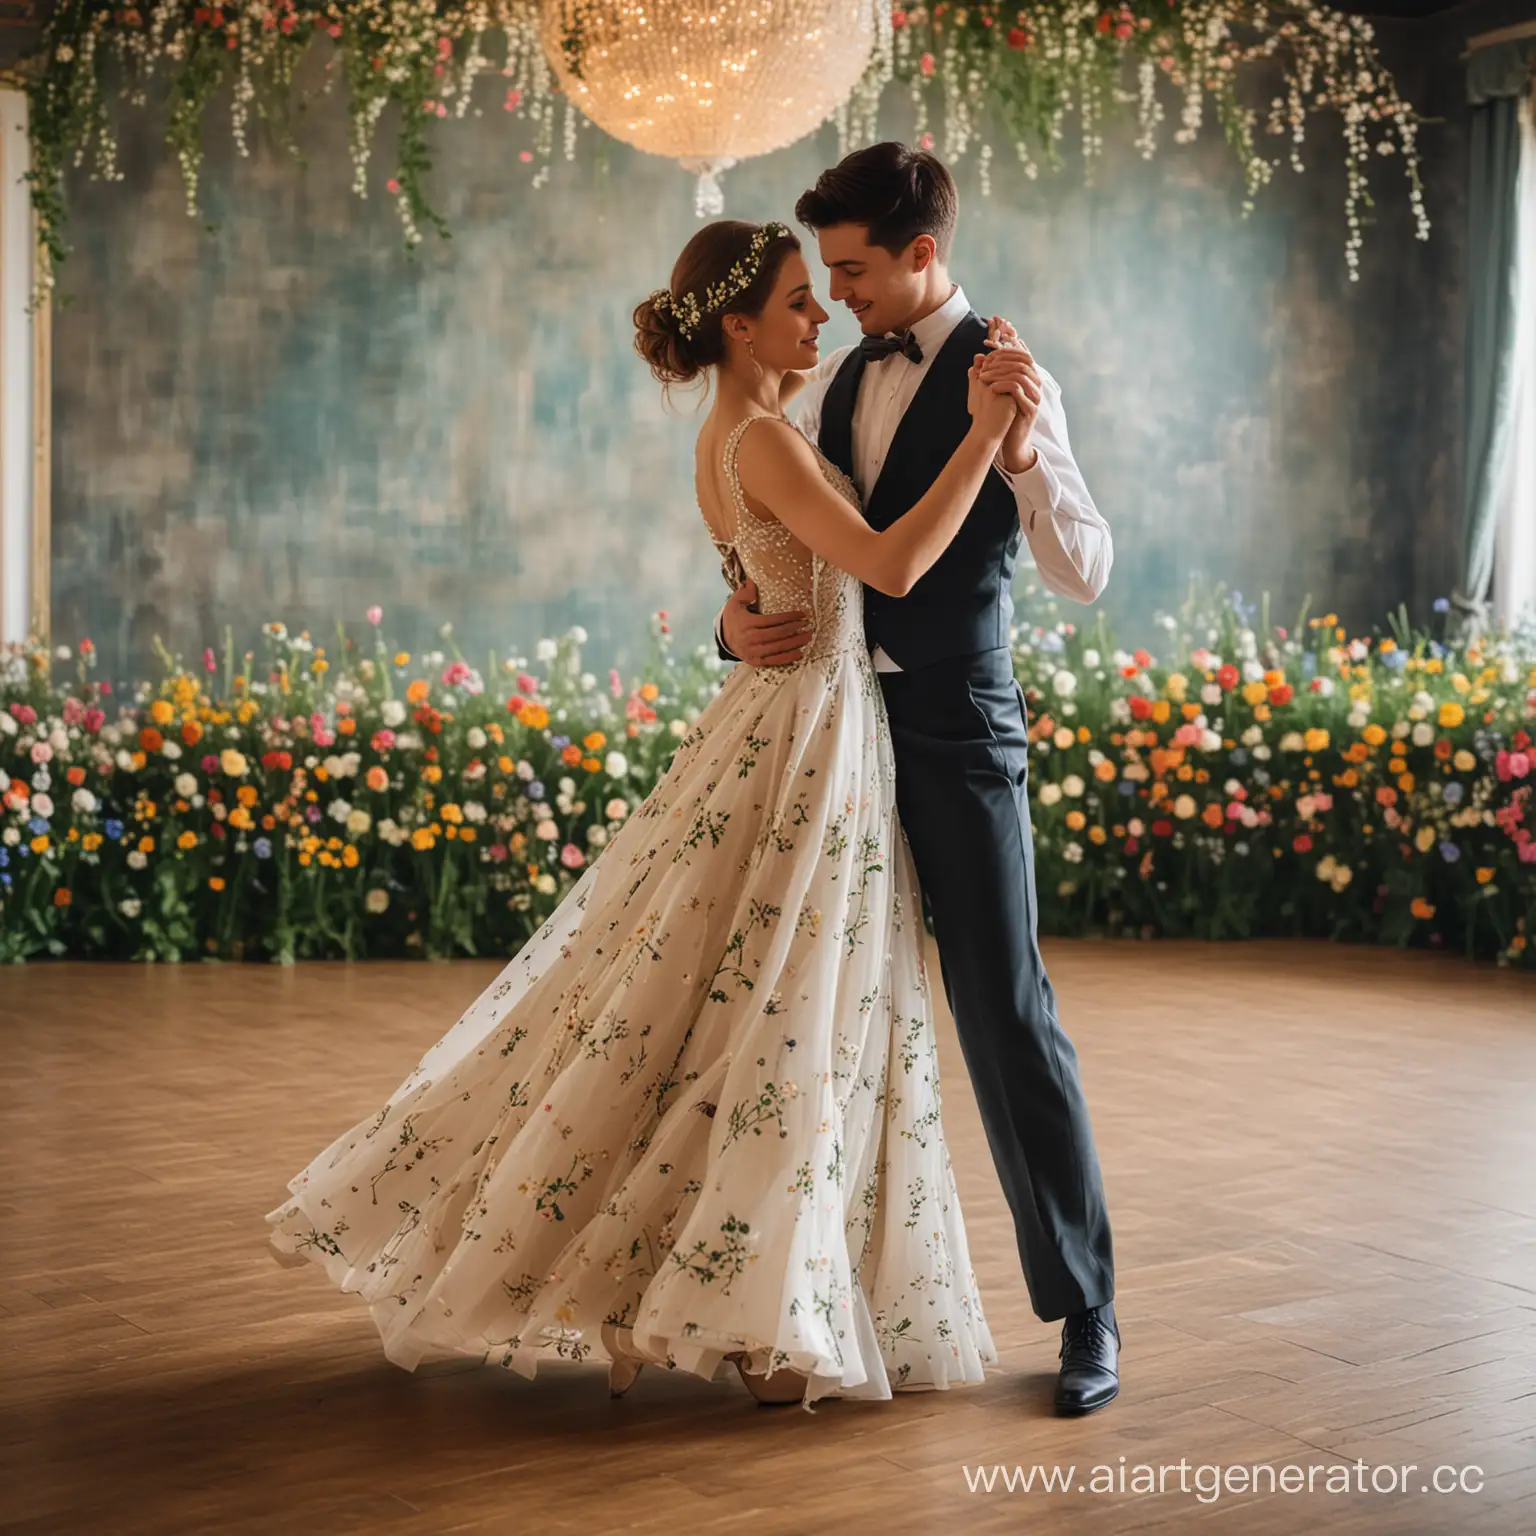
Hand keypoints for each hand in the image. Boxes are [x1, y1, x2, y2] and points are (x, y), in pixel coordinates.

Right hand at [721, 578, 813, 667]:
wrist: (724, 639)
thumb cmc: (733, 618)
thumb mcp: (734, 603)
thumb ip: (744, 592)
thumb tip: (752, 581)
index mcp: (747, 623)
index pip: (771, 620)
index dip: (788, 617)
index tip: (801, 614)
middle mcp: (750, 638)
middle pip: (777, 634)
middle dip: (794, 629)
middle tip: (807, 624)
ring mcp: (753, 652)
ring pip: (778, 648)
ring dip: (795, 643)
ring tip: (808, 637)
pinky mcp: (756, 661)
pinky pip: (774, 661)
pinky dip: (788, 658)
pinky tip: (800, 653)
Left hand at [978, 322, 1042, 471]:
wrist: (1010, 441)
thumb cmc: (1003, 415)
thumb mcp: (997, 391)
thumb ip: (992, 372)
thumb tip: (981, 355)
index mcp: (1030, 378)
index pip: (1022, 355)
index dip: (1006, 352)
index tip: (988, 355)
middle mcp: (1036, 385)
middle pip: (1023, 362)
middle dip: (1001, 362)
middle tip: (983, 366)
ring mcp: (1035, 397)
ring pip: (1021, 374)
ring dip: (1000, 373)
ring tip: (983, 378)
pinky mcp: (1031, 409)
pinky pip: (1018, 390)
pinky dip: (1003, 386)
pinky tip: (991, 389)